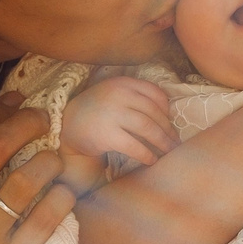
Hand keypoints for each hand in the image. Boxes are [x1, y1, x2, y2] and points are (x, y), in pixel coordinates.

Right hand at [59, 76, 178, 177]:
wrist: (68, 125)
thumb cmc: (96, 110)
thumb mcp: (113, 93)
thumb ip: (135, 95)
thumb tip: (168, 112)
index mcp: (122, 83)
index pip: (154, 92)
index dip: (166, 107)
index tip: (170, 120)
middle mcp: (118, 95)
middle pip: (154, 113)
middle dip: (168, 129)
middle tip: (174, 141)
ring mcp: (113, 115)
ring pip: (148, 128)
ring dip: (162, 142)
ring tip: (169, 151)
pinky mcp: (108, 135)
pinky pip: (135, 146)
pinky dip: (147, 154)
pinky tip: (152, 160)